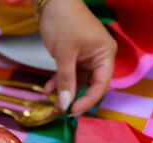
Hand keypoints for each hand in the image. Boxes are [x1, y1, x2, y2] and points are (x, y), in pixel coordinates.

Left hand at [38, 0, 116, 114]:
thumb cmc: (63, 20)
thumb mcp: (64, 54)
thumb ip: (65, 80)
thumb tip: (65, 104)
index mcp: (105, 55)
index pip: (101, 85)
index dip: (88, 101)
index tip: (72, 111)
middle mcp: (99, 58)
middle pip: (90, 86)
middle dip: (75, 98)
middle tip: (63, 110)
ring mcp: (86, 58)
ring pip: (78, 83)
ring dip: (65, 92)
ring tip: (52, 103)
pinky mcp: (74, 58)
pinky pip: (68, 75)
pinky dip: (58, 82)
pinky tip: (47, 90)